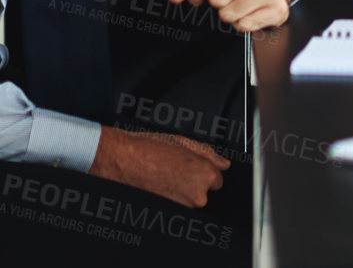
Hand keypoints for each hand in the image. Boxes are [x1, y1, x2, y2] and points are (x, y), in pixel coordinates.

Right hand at [90, 127, 229, 206]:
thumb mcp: (183, 142)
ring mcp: (182, 209)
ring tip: (164, 177)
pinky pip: (177, 208)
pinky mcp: (168, 216)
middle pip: (204, 192)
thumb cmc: (149, 149)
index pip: (217, 178)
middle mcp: (197, 195)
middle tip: (175, 171)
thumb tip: (224, 163)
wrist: (122, 161)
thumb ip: (209, 154)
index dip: (204, 171)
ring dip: (182, 192)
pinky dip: (171, 200)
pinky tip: (159, 186)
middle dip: (194, 183)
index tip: (192, 167)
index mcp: (204, 173)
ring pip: (189, 200)